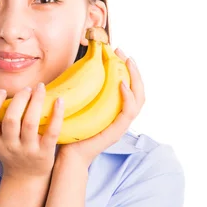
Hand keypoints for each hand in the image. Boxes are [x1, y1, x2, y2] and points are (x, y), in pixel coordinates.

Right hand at [0, 83, 65, 180]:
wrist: (27, 177)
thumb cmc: (9, 152)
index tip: (3, 91)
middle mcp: (9, 146)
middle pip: (11, 119)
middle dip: (19, 98)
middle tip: (27, 88)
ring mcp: (27, 150)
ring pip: (30, 123)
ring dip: (36, 101)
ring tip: (40, 88)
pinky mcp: (45, 153)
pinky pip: (52, 132)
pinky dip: (56, 115)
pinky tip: (59, 101)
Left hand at [56, 48, 144, 167]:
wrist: (67, 155)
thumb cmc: (72, 129)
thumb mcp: (80, 104)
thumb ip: (86, 89)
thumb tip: (80, 66)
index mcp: (115, 110)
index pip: (130, 86)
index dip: (127, 68)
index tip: (117, 51)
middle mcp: (122, 116)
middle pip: (139, 90)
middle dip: (133, 69)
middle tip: (123, 53)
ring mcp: (121, 125)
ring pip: (139, 100)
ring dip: (134, 79)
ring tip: (127, 64)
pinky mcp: (116, 132)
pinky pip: (128, 113)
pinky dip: (127, 98)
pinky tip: (121, 85)